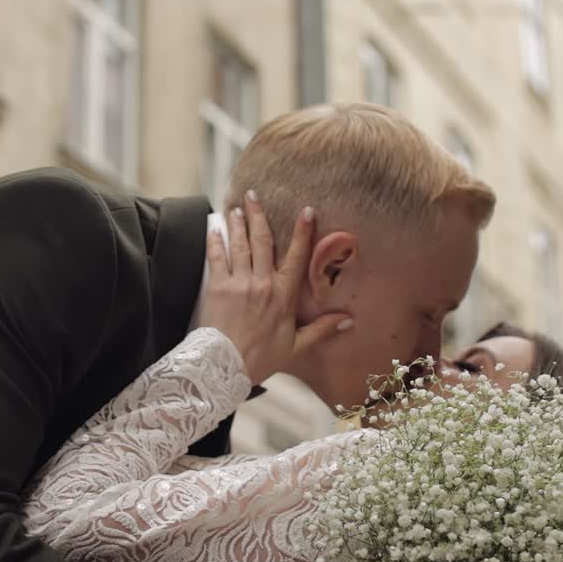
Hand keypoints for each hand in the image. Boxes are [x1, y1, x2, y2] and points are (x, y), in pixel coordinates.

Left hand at [198, 191, 352, 384]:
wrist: (225, 366)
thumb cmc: (260, 358)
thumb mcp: (295, 346)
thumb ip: (321, 329)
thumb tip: (348, 321)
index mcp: (283, 295)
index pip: (296, 257)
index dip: (302, 232)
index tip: (307, 210)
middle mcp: (262, 283)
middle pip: (262, 241)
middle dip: (259, 215)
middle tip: (254, 194)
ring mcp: (239, 282)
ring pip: (240, 244)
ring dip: (238, 223)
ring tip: (237, 206)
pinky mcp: (218, 287)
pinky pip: (217, 257)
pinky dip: (216, 240)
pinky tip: (214, 227)